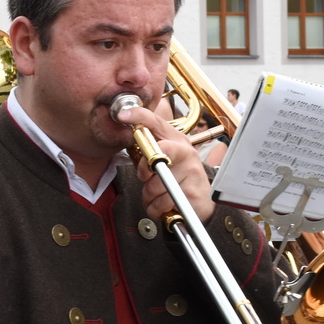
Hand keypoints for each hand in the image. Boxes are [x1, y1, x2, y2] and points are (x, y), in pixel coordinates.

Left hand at [115, 102, 213, 221]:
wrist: (201, 202)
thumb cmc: (178, 180)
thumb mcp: (164, 160)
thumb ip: (148, 150)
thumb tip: (128, 137)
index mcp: (176, 140)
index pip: (156, 123)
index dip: (139, 117)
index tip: (123, 115)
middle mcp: (186, 152)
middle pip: (155, 156)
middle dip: (144, 172)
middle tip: (146, 178)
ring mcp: (192, 172)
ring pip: (155, 185)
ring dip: (149, 196)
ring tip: (157, 196)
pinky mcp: (192, 192)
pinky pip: (162, 202)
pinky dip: (156, 208)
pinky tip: (164, 206)